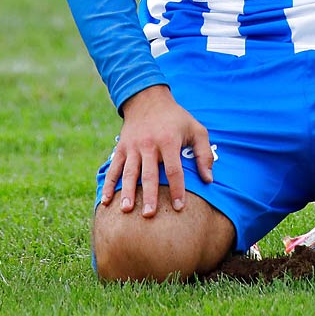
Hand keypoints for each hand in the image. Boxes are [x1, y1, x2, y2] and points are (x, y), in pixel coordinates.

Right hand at [101, 84, 212, 217]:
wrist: (148, 100)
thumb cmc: (176, 119)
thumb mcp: (196, 129)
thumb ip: (204, 154)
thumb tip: (209, 180)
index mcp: (169, 141)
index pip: (174, 169)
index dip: (177, 189)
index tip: (178, 207)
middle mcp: (149, 144)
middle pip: (149, 174)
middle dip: (149, 195)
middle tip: (149, 215)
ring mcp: (132, 147)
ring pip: (129, 173)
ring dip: (127, 192)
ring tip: (126, 210)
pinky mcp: (121, 148)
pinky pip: (113, 168)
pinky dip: (108, 184)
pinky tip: (106, 201)